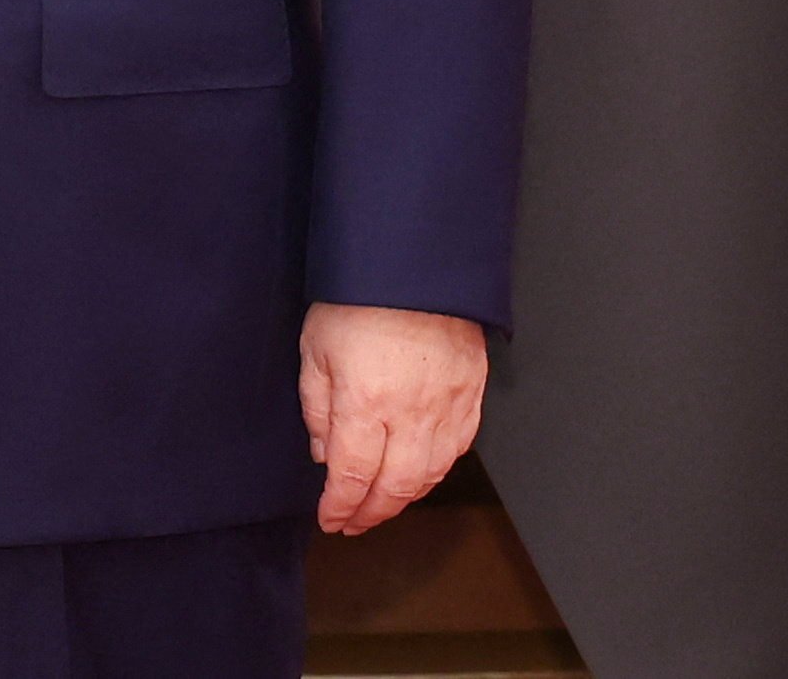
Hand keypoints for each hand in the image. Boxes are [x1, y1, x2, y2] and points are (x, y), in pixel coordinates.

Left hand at [300, 303, 486, 533]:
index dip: (340, 506)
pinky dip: (438, 470)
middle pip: (396, 486)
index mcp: (366, 403)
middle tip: (354, 523)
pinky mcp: (472, 393)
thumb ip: (318, 407)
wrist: (414, 263)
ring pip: (432, 474)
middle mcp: (411, 413)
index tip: (330, 519)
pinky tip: (420, 473)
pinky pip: (459, 448)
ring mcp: (448, 406)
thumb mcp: (315, 348)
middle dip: (372, 513)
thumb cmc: (358, 298)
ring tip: (382, 504)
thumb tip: (326, 455)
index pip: (353, 476)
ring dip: (405, 497)